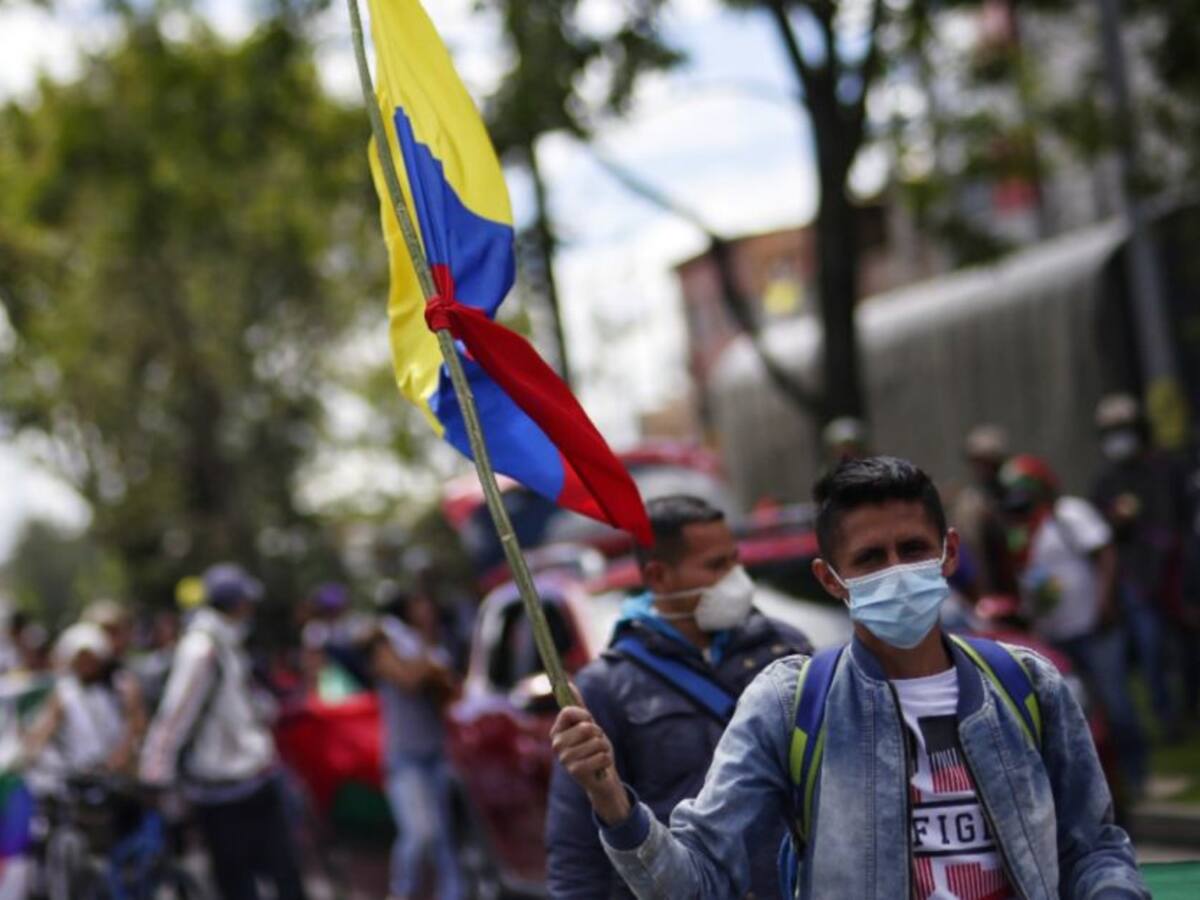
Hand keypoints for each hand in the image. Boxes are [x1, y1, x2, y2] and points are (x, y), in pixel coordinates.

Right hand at [550, 703, 628, 825]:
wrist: (600, 776)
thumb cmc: (593, 747)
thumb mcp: (588, 725)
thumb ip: (578, 706)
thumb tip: (568, 683)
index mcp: (557, 731)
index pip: (568, 712)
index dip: (584, 715)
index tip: (588, 722)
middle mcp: (556, 744)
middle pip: (586, 727)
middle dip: (598, 734)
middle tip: (595, 743)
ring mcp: (564, 759)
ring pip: (596, 742)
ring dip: (604, 747)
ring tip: (598, 754)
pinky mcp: (575, 772)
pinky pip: (601, 757)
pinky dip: (607, 760)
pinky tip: (601, 765)